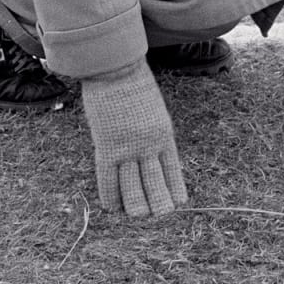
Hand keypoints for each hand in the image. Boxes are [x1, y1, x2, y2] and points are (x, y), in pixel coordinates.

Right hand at [81, 60, 187, 216]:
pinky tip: (112, 207)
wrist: (115, 66)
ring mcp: (128, 147)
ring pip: (133, 188)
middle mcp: (149, 145)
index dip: (174, 190)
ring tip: (137, 216)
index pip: (173, 172)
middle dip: (157, 204)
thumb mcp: (153, 109)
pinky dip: (111, 196)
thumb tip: (151, 150)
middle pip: (155, 185)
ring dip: (135, 206)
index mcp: (164, 135)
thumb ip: (153, 131)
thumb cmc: (133, 83)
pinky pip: (108, 179)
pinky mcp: (107, 146)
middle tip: (156, 215)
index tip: (176, 204)